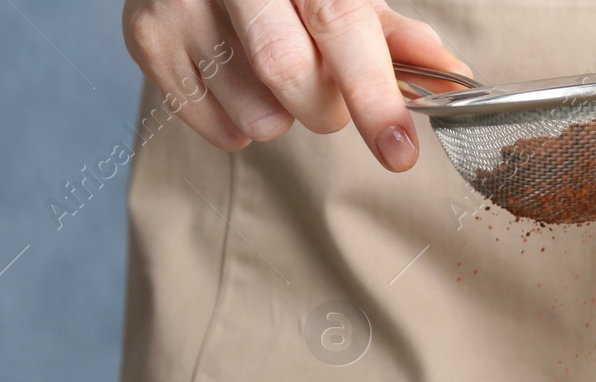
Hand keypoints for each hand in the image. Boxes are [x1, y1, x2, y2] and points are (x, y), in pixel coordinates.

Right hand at [122, 0, 469, 168]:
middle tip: (323, 94)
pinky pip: (217, 127)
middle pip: (287, 73)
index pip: (339, 24)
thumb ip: (392, 36)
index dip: (373, 95)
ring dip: (282, 118)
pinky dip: (243, 126)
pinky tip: (240, 86)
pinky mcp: (145, 37)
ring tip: (272, 78)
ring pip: (253, 115)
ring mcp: (179, 3)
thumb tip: (450, 74)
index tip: (398, 152)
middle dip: (322, 107)